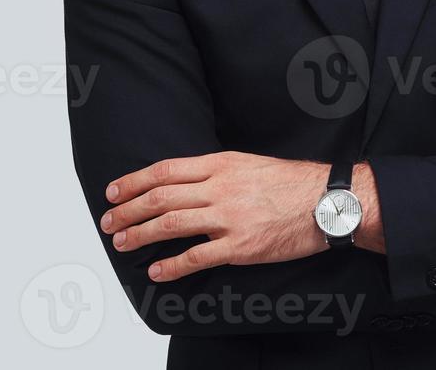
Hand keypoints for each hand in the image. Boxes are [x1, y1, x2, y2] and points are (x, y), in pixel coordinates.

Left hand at [100, 152, 327, 281]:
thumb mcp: (249, 163)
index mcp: (221, 164)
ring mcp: (229, 218)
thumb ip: (216, 171)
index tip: (114, 192)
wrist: (326, 201)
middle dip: (128, 211)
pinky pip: (196, 257)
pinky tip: (156, 271)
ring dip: (140, 235)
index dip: (134, 182)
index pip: (165, 171)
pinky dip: (171, 266)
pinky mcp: (240, 246)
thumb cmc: (291, 183)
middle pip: (160, 198)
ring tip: (123, 244)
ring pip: (171, 225)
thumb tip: (183, 182)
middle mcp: (220, 188)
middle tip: (110, 222)